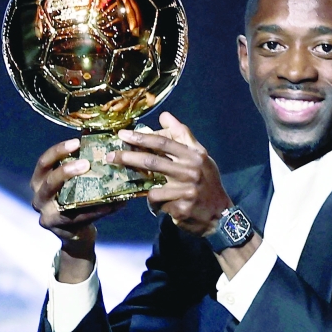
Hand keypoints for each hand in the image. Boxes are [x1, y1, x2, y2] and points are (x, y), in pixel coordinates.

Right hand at [30, 139, 123, 280]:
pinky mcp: (60, 228)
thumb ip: (80, 159)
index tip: (77, 142)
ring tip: (103, 184)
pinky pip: (81, 217)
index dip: (58, 151)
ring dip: (84, 193)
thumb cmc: (75, 199)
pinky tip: (115, 203)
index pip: (44, 162)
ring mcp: (47, 215)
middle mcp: (38, 196)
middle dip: (66, 171)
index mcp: (39, 180)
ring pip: (62, 201)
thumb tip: (96, 131)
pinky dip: (99, 210)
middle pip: (48, 181)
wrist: (75, 233)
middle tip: (86, 163)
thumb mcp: (73, 180)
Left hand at [109, 112, 231, 236]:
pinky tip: (165, 207)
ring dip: (148, 192)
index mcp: (194, 156)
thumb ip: (183, 136)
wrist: (221, 215)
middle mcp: (191, 171)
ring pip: (152, 188)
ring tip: (155, 195)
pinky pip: (158, 205)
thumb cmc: (207, 183)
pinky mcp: (181, 209)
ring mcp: (186, 191)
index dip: (142, 137)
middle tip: (110, 157)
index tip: (123, 135)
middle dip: (128, 158)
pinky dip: (157, 206)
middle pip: (152, 161)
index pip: (164, 142)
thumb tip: (164, 116)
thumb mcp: (201, 157)